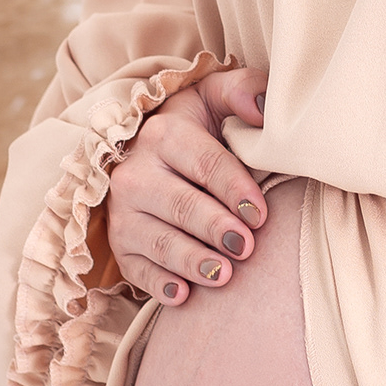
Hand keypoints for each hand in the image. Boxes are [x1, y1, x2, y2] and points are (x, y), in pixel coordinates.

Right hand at [106, 65, 269, 303]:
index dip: (234, 189)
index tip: (260, 212)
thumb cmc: (197, 127)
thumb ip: (243, 90)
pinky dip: (158, 285)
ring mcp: (123, 212)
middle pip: (180, 205)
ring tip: (223, 274)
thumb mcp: (215, 98)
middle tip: (245, 246)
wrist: (148, 152)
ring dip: (190, 260)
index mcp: (163, 133)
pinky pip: (136, 269)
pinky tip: (183, 295)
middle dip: (214, 227)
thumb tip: (265, 109)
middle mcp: (135, 173)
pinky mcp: (120, 245)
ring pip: (158, 240)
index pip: (204, 163)